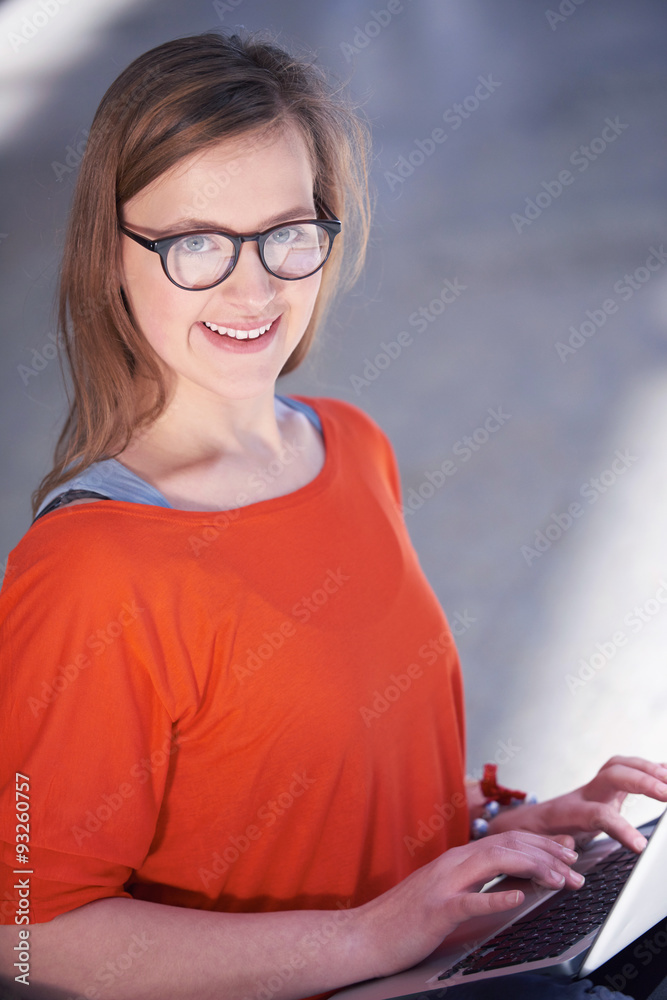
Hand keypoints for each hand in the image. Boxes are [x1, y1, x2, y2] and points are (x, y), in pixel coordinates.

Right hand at [354, 831, 582, 978]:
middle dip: (546, 853)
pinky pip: (469, 901)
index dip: (540, 843)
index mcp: (456, 860)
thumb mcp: (445, 893)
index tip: (568, 850)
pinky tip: (518, 898)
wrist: (364, 935)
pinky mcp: (435, 910)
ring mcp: (442, 884)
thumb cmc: (404, 920)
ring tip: (559, 878)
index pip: (506, 840)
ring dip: (532, 868)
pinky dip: (496, 897)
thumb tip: (510, 881)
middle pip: (507, 845)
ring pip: (494, 862)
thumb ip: (474, 883)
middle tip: (576, 865)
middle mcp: (451, 864)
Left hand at [487, 756, 666, 852]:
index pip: (597, 814)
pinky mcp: (601, 789)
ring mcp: (592, 789)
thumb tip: (568, 848)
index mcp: (567, 812)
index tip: (640, 846)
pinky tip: (664, 772)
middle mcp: (582, 794)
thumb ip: (553, 850)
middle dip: (642, 781)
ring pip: (619, 766)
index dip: (620, 827)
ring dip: (648, 769)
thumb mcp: (536, 849)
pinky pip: (624, 771)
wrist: (521, 822)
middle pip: (613, 776)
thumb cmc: (530, 836)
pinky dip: (646, 769)